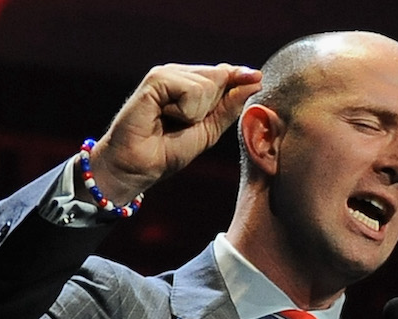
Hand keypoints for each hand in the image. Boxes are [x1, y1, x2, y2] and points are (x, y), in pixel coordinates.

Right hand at [86, 63, 261, 204]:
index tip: (258, 78)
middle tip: (185, 124)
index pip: (223, 73)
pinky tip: (166, 116)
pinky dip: (186, 111)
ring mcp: (166, 74)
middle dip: (211, 107)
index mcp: (190, 84)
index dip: (240, 77)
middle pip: (219, 77)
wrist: (138, 166)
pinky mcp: (156, 79)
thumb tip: (254, 81)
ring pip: (207, 83)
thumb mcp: (208, 130)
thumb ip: (229, 107)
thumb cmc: (167, 151)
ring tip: (172, 122)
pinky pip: (191, 90)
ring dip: (196, 112)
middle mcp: (178, 74)